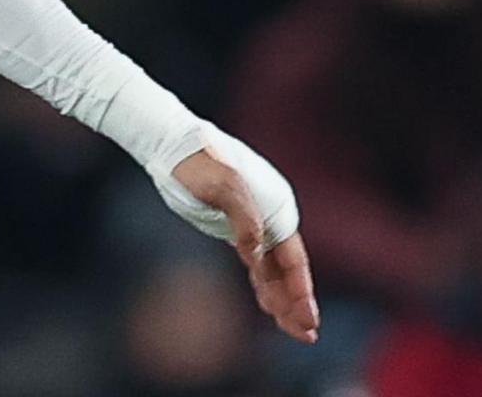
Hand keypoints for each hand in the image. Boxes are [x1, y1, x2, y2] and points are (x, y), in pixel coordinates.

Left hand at [166, 139, 319, 343]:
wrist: (172, 145)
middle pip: (288, 268)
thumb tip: (255, 251)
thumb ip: (242, 217)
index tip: (308, 319)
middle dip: (297, 302)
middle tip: (308, 336)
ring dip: (282, 298)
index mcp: (275, 207)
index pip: (293, 258)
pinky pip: (256, 263)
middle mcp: (269, 217)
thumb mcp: (221, 185)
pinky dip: (263, 285)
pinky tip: (268, 306)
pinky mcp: (234, 227)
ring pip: (272, 269)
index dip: (301, 290)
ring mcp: (253, 223)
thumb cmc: (196, 162)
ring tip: (293, 330)